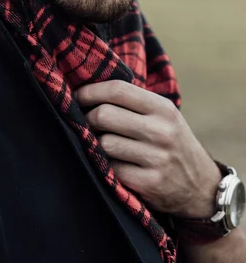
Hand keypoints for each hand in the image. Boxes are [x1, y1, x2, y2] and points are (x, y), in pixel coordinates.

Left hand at [75, 80, 221, 217]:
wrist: (202, 187)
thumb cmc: (172, 143)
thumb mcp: (163, 116)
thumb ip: (133, 102)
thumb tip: (89, 89)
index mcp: (162, 108)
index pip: (117, 90)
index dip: (90, 91)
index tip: (76, 96)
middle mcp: (161, 131)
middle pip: (105, 115)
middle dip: (87, 118)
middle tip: (82, 122)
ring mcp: (157, 158)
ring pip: (104, 143)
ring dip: (94, 143)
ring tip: (98, 143)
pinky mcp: (150, 183)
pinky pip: (112, 169)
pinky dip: (105, 166)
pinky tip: (110, 164)